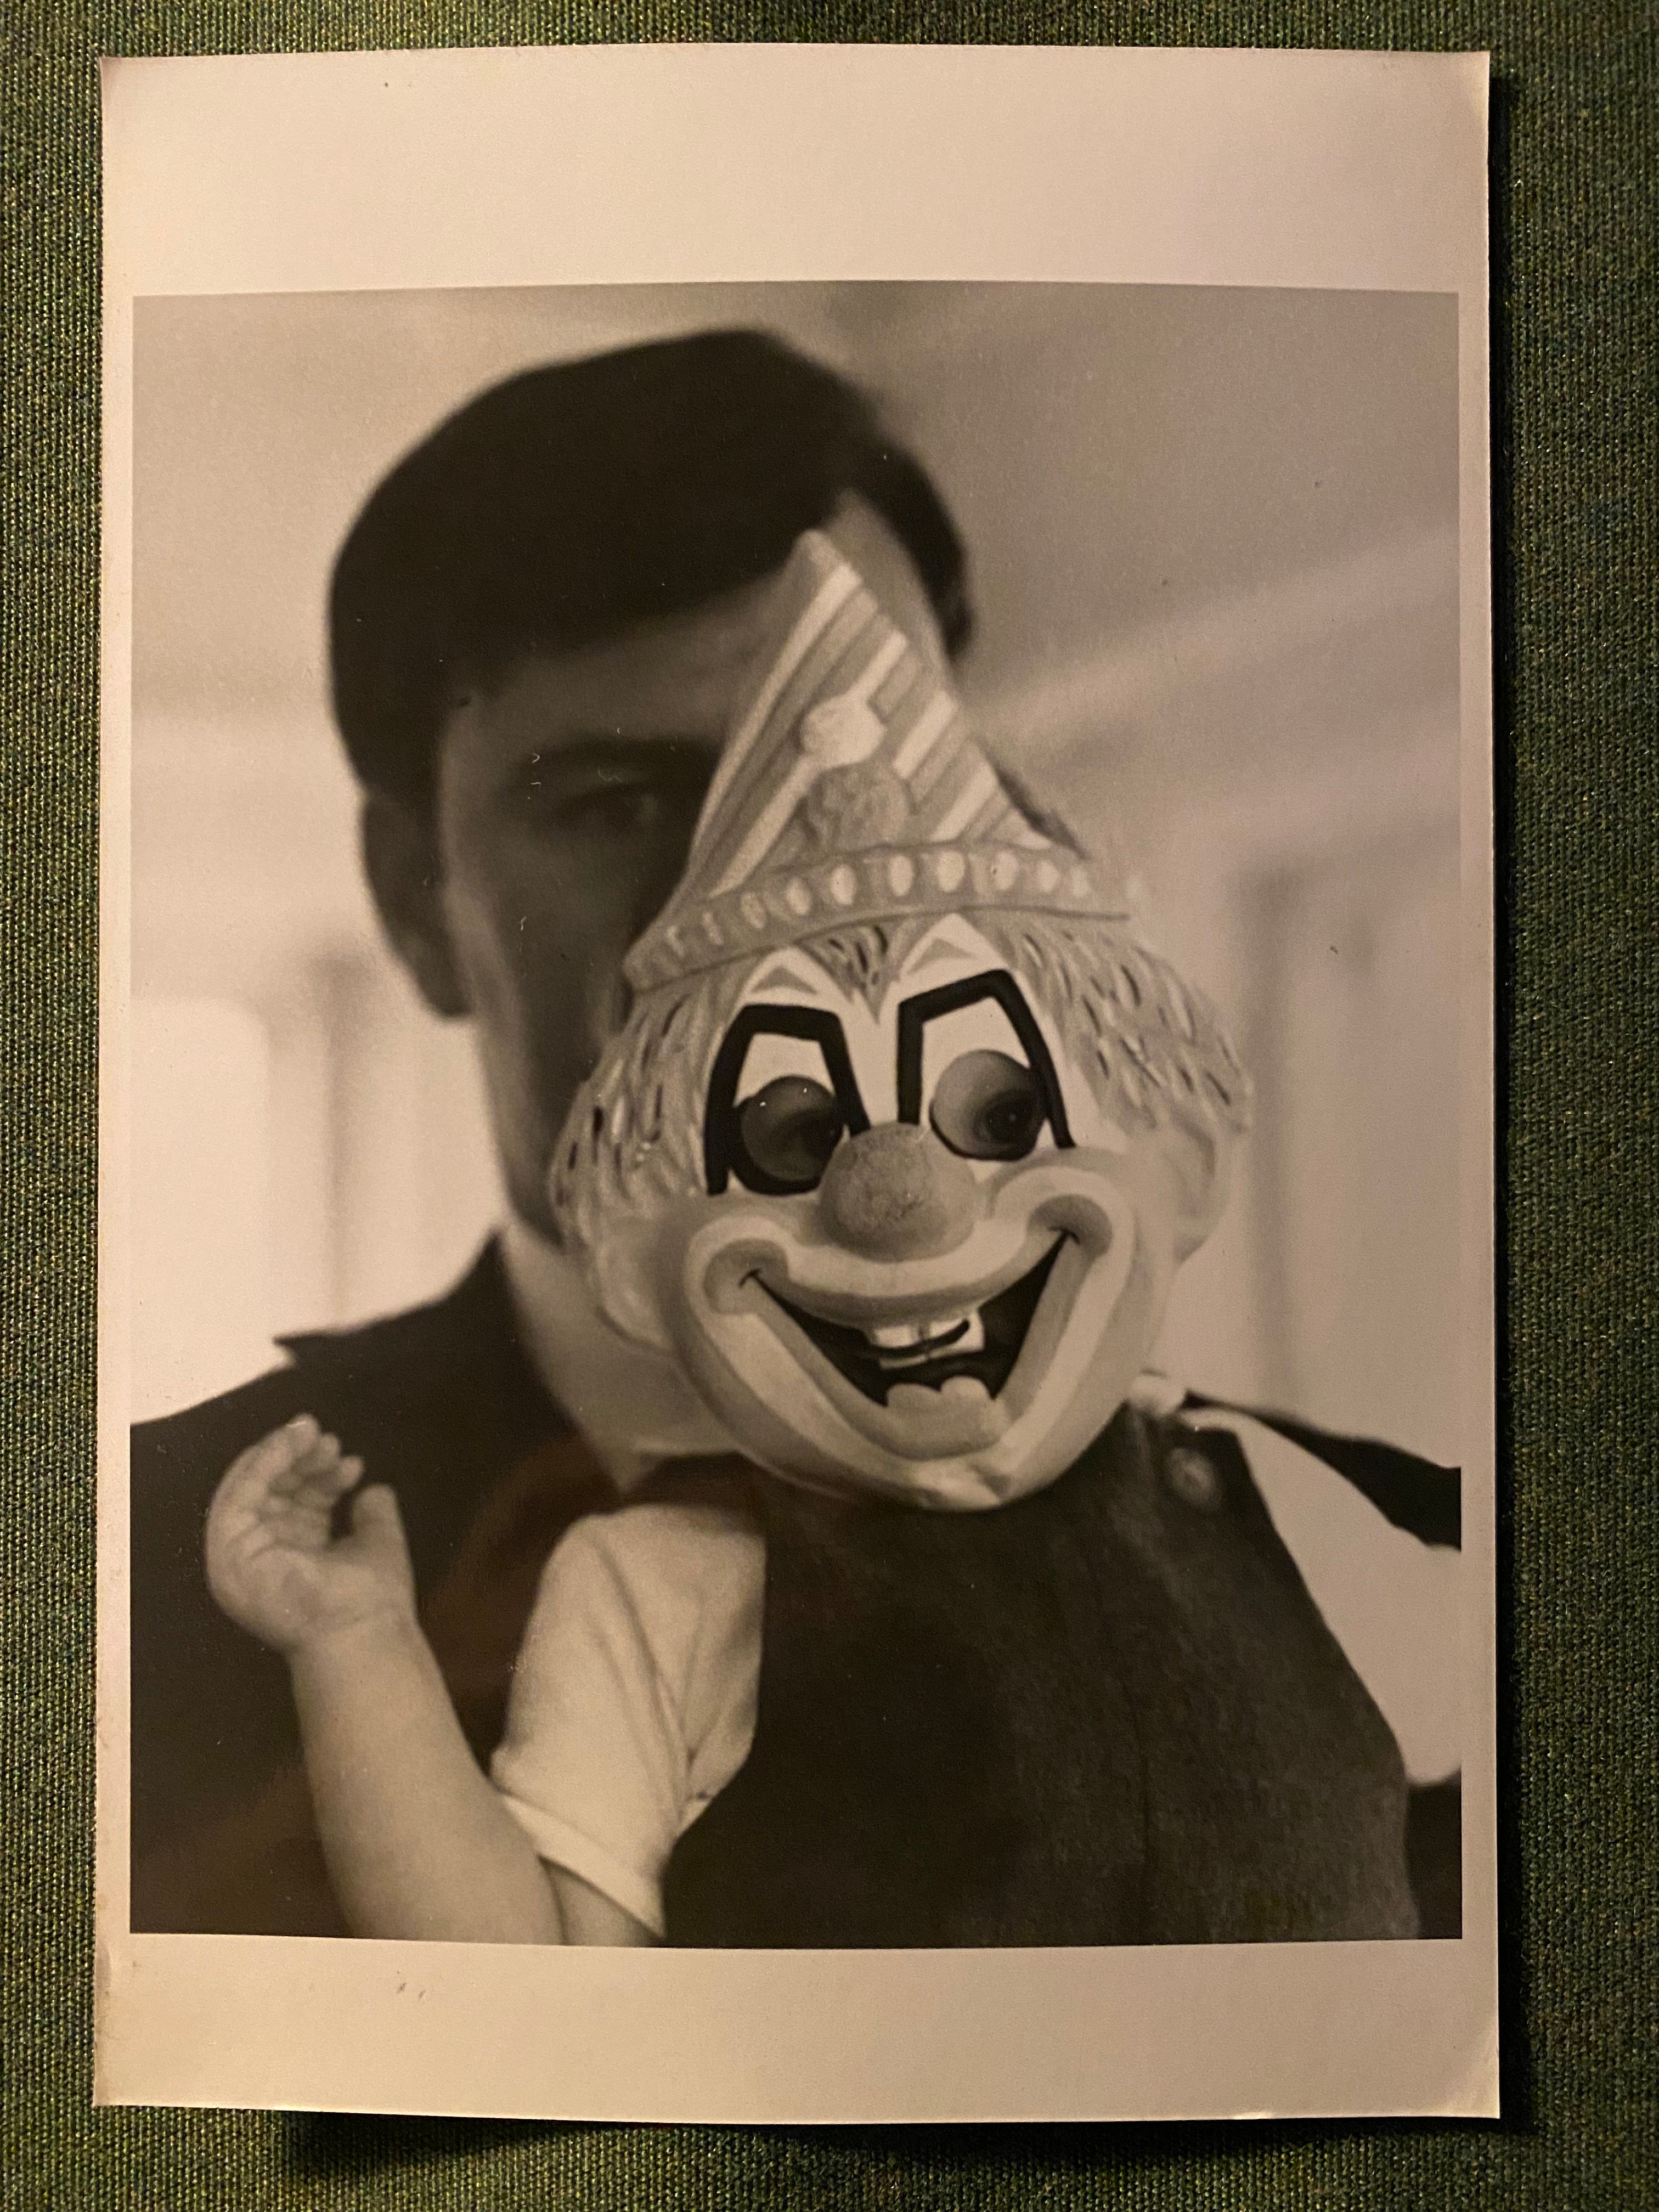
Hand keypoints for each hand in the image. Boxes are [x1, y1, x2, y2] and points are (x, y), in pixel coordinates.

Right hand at [205, 1415, 415, 1658]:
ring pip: (252, 1487)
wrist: (361, 1631)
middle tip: (329, 1439)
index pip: (295, 1504)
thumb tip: (375, 1488)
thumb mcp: (377, 1542)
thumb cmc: (372, 1599)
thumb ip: (373, 1515)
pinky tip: (290, 1441)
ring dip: (282, 1453)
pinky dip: (261, 1462)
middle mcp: (262, 1557)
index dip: (317, 1477)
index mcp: (293, 1557)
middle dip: (300, 1460)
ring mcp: (241, 1557)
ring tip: (318, 1435)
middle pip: (272, 1492)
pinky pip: (237, 1494)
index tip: (346, 1455)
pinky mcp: (228, 1551)